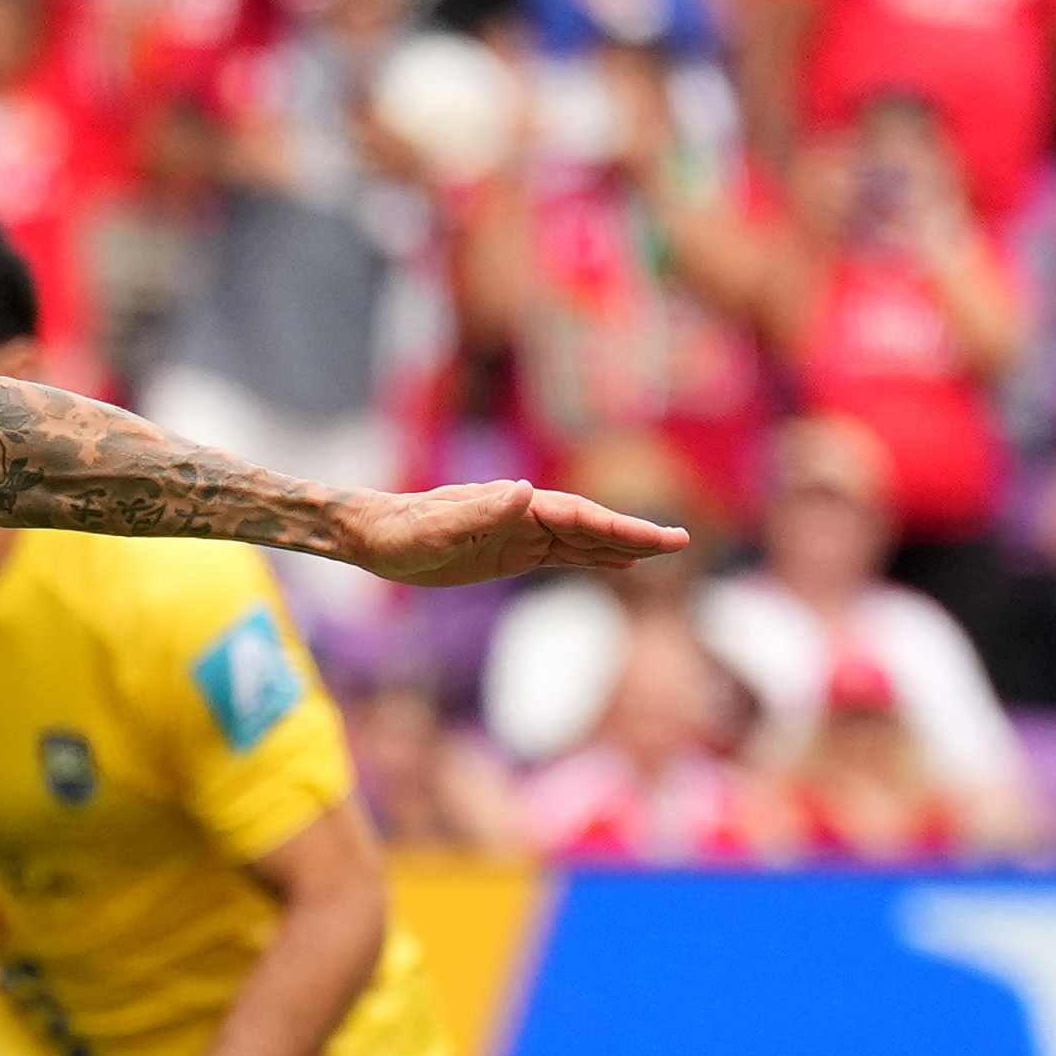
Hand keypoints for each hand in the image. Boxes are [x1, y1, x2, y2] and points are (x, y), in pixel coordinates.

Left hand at [322, 479, 693, 585]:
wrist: (372, 534)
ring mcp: (520, 534)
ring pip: (583, 539)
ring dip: (622, 544)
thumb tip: (523, 492)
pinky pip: (562, 556)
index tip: (659, 538)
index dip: (621, 527)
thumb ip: (481, 513)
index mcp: (514, 509)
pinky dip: (594, 558)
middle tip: (682, 542)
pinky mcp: (509, 553)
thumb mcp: (437, 530)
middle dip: (635, 534)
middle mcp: (524, 516)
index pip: (580, 518)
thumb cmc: (400, 533)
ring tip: (663, 550)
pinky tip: (617, 564)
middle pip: (592, 525)